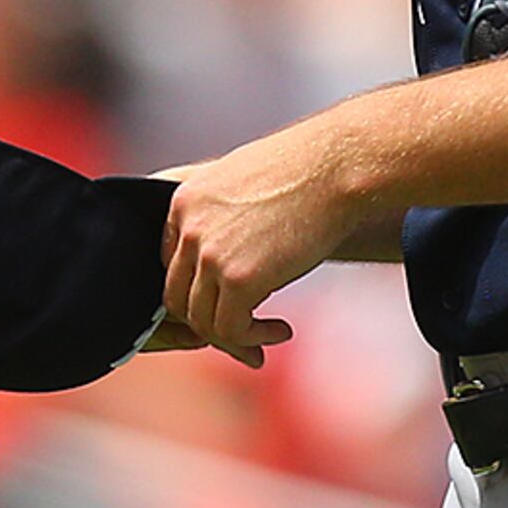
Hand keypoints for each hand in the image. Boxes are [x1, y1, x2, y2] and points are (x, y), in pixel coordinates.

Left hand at [152, 119, 373, 367]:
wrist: (336, 168)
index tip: (228, 302)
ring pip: (201, 321)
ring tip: (268, 333)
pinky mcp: (238, 278)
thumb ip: (220, 216)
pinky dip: (253, 339)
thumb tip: (228, 264)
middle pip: (178, 297)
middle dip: (209, 322)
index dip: (198, 291)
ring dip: (234, 338)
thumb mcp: (243, 183)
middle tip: (243, 331)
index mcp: (184, 202)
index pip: (170, 265)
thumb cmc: (303, 172)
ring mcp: (209, 254)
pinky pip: (230, 330)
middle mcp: (189, 228)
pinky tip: (281, 330)